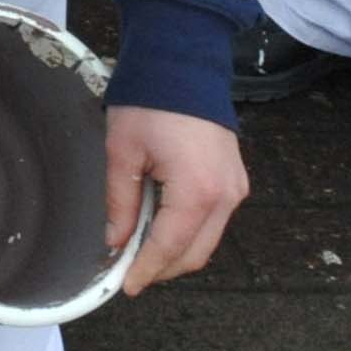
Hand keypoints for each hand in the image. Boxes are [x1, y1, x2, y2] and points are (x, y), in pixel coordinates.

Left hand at [102, 105, 246, 293]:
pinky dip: (190, 232)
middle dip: (162, 268)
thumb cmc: (151, 101)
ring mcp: (235, 188)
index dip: (146, 270)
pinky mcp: (236, 180)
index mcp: (197, 191)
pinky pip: (214, 220)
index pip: (169, 247)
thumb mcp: (122, 151)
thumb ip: (119, 202)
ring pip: (207, 241)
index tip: (126, 286)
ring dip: (176, 252)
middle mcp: (225, 195)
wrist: (184, 63)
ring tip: (141, 250)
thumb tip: (115, 241)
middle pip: (195, 254)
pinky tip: (161, 227)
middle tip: (130, 272)